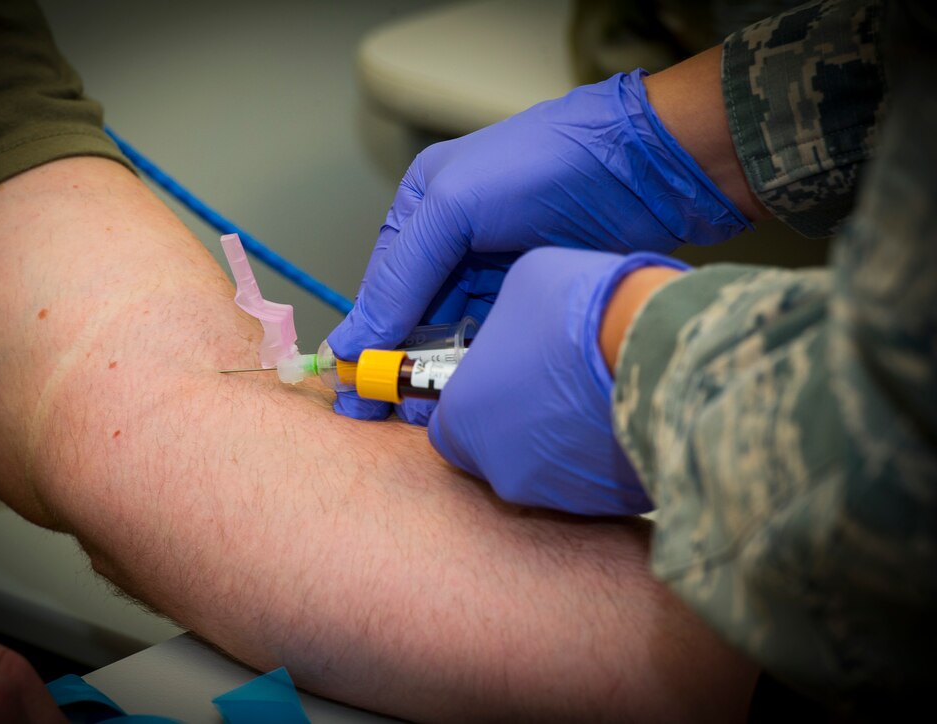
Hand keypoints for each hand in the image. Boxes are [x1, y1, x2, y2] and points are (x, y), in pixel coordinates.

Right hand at [329, 69, 746, 420]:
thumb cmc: (546, 168)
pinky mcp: (533, 293)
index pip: (382, 285)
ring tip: (426, 415)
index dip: (367, 338)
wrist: (647, 167)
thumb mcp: (456, 206)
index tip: (353, 392)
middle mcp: (452, 240)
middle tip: (383, 416)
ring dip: (438, 371)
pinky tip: (469, 395)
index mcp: (423, 208)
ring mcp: (495, 269)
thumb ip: (403, 274)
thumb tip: (355, 342)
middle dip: (399, 363)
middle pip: (413, 315)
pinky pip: (493, 338)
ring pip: (452, 332)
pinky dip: (479, 365)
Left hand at [427, 247, 687, 515]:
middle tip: (554, 383)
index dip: (475, 403)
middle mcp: (500, 470)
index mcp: (464, 419)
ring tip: (596, 392)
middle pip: (499, 453)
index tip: (500, 381)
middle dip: (521, 423)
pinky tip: (623, 412)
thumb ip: (504, 327)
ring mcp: (557, 496)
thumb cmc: (577, 310)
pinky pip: (599, 480)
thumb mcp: (519, 289)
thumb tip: (516, 334)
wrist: (658, 348)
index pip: (448, 428)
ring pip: (551, 471)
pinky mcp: (610, 507)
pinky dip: (605, 454)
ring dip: (564, 441)